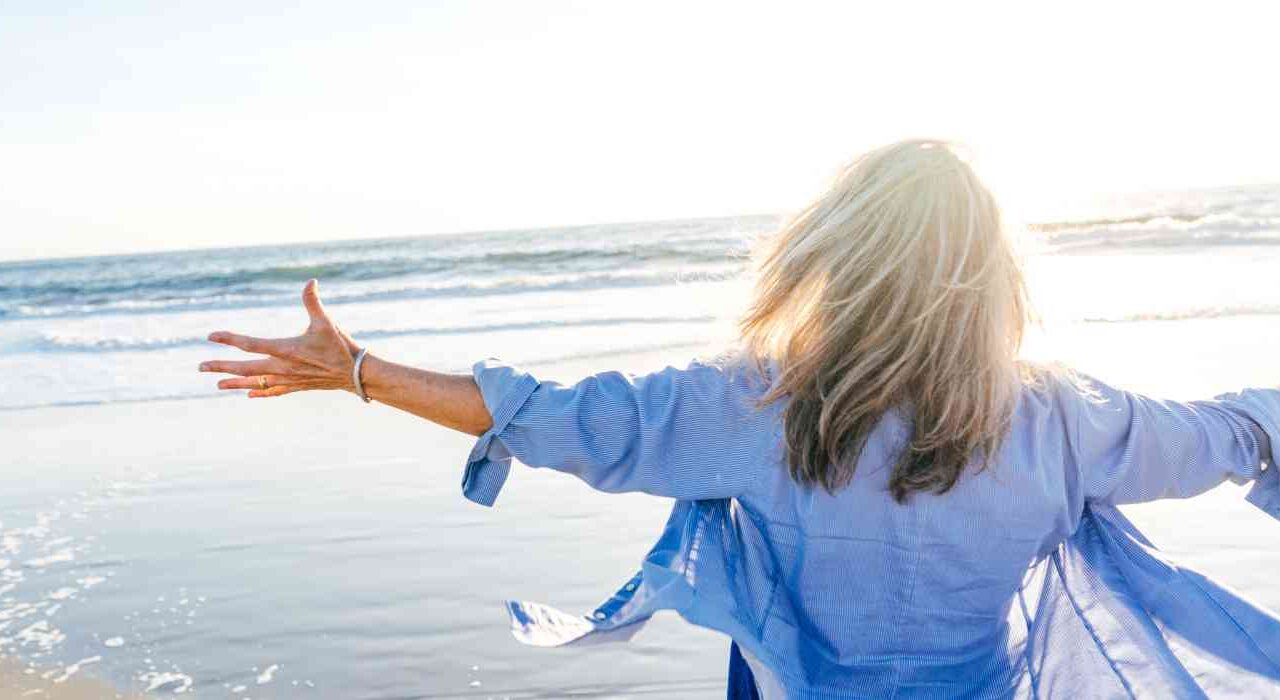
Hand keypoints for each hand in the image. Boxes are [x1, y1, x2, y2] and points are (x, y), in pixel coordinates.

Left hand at [199, 279, 361, 397]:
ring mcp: (288, 379)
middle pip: (246, 368)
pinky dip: (260, 393)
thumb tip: (310, 281)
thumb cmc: (340, 346)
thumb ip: (313, 302)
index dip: (229, 339)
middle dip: (222, 367)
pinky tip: (249, 395)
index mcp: (286, 350)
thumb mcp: (326, 322)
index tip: (211, 336)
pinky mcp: (297, 386)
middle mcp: (283, 367)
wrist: (355, 374)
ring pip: (256, 383)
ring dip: (235, 383)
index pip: (251, 344)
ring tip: (217, 383)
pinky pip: (273, 391)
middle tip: (200, 366)